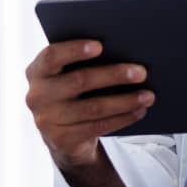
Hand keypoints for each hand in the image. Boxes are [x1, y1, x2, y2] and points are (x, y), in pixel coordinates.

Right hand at [24, 40, 154, 169]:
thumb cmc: (73, 91)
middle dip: (113, 75)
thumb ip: (83, 62)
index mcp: (37, 71)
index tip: (100, 45)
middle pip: (79, 81)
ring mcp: (46, 120)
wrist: (62, 134)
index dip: (74, 50)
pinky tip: (140, 110)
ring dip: (125, 101)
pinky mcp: (61, 140)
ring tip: (148, 95)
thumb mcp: (69, 74)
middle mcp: (37, 95)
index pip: (51, 56)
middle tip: (142, 72)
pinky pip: (97, 127)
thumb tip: (125, 50)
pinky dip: (123, 118)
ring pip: (93, 107)